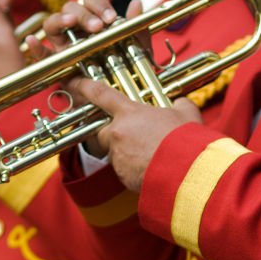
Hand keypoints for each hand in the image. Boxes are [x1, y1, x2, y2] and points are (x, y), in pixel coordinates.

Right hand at [26, 0, 150, 158]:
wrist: (116, 103)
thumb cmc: (126, 73)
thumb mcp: (137, 51)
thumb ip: (136, 29)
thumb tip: (136, 3)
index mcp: (95, 21)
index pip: (91, 0)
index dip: (99, 4)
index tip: (110, 18)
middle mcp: (77, 30)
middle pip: (71, 8)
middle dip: (84, 14)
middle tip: (97, 27)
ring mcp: (63, 45)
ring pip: (54, 23)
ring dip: (62, 20)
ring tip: (72, 24)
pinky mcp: (56, 64)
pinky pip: (42, 54)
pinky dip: (36, 47)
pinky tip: (33, 41)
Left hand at [71, 78, 201, 190]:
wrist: (185, 172)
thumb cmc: (184, 140)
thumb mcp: (186, 114)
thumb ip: (179, 105)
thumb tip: (180, 104)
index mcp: (129, 113)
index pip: (101, 95)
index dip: (85, 87)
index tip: (74, 83)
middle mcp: (117, 134)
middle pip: (101, 131)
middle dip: (111, 132)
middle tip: (130, 134)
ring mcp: (118, 157)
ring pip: (115, 152)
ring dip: (127, 152)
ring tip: (151, 153)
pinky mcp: (122, 176)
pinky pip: (124, 170)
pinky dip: (135, 169)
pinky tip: (152, 168)